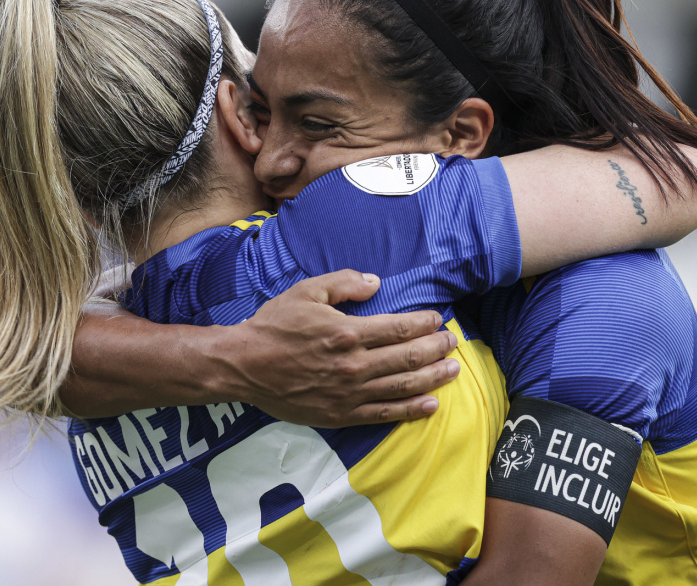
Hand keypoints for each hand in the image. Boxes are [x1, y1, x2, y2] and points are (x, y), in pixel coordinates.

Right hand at [213, 269, 458, 426]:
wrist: (244, 365)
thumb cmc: (274, 326)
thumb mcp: (306, 292)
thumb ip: (344, 283)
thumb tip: (376, 283)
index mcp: (347, 333)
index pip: (399, 328)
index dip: (424, 324)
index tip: (438, 319)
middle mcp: (353, 365)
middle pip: (408, 357)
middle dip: (436, 349)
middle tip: (452, 342)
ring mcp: (349, 393)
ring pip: (403, 386)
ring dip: (433, 378)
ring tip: (453, 370)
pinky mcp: (341, 414)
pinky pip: (384, 413)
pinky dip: (411, 410)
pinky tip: (430, 404)